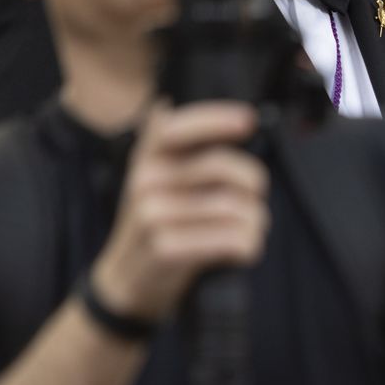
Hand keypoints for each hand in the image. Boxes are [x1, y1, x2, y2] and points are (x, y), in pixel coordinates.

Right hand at [92, 102, 269, 323]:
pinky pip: (233, 240)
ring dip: (257, 222)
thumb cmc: (155, 226)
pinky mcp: (167, 248)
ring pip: (237, 208)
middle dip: (255, 184)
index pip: (178, 126)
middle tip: (255, 199)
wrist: (128, 281)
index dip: (216, 119)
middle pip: (223, 167)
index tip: (248, 120)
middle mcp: (146, 181)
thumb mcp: (154, 181)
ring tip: (248, 230)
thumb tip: (180, 103)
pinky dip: (249, 247)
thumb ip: (175, 149)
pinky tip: (241, 251)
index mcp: (146, 158)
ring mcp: (154, 215)